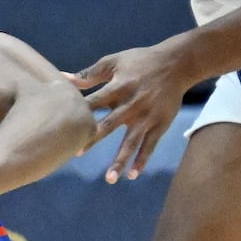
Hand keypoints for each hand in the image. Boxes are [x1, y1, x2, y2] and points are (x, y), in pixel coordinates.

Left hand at [71, 42, 189, 182]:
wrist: (177, 63)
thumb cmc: (140, 62)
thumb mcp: (115, 62)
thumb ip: (89, 74)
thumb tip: (63, 78)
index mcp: (119, 87)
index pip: (96, 102)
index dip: (81, 112)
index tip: (66, 124)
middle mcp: (132, 104)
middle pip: (110, 124)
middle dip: (94, 138)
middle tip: (77, 153)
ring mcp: (146, 117)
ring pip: (131, 142)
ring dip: (120, 160)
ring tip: (109, 179)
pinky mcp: (160, 124)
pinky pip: (150, 145)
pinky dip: (142, 160)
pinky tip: (132, 175)